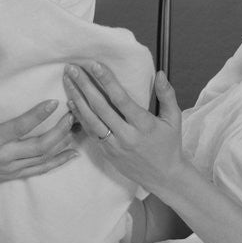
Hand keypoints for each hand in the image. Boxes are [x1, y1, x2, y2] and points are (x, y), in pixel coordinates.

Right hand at [0, 67, 78, 185]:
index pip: (19, 127)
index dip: (37, 116)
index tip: (54, 102)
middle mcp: (4, 156)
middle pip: (39, 146)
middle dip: (59, 131)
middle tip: (73, 114)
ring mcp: (10, 168)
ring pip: (43, 159)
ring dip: (63, 144)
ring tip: (79, 129)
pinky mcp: (13, 175)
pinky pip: (40, 170)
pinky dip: (57, 162)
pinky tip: (72, 154)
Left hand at [62, 63, 188, 194]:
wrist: (164, 177)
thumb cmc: (169, 145)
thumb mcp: (174, 119)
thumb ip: (167, 95)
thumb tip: (160, 74)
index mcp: (144, 125)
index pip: (121, 99)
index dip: (107, 81)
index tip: (94, 65)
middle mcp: (127, 136)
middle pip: (101, 107)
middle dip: (85, 85)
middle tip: (72, 68)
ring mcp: (115, 146)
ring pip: (91, 120)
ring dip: (77, 98)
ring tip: (67, 81)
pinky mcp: (107, 153)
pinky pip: (90, 133)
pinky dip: (79, 116)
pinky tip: (71, 102)